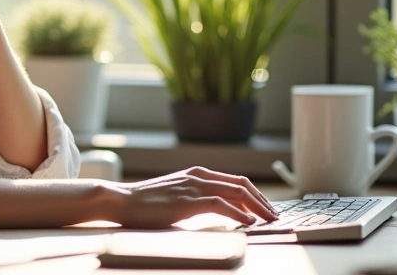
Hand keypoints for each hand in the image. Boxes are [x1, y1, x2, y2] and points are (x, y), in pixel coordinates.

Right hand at [107, 166, 277, 228]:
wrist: (121, 200)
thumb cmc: (144, 204)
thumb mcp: (175, 197)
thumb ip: (195, 200)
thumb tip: (218, 212)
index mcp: (197, 174)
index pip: (236, 181)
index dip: (255, 194)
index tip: (266, 208)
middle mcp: (199, 176)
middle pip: (241, 185)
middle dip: (262, 200)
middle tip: (275, 215)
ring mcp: (193, 186)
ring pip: (236, 192)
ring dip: (257, 207)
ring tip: (269, 219)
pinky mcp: (187, 201)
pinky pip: (221, 204)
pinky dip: (238, 213)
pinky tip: (249, 222)